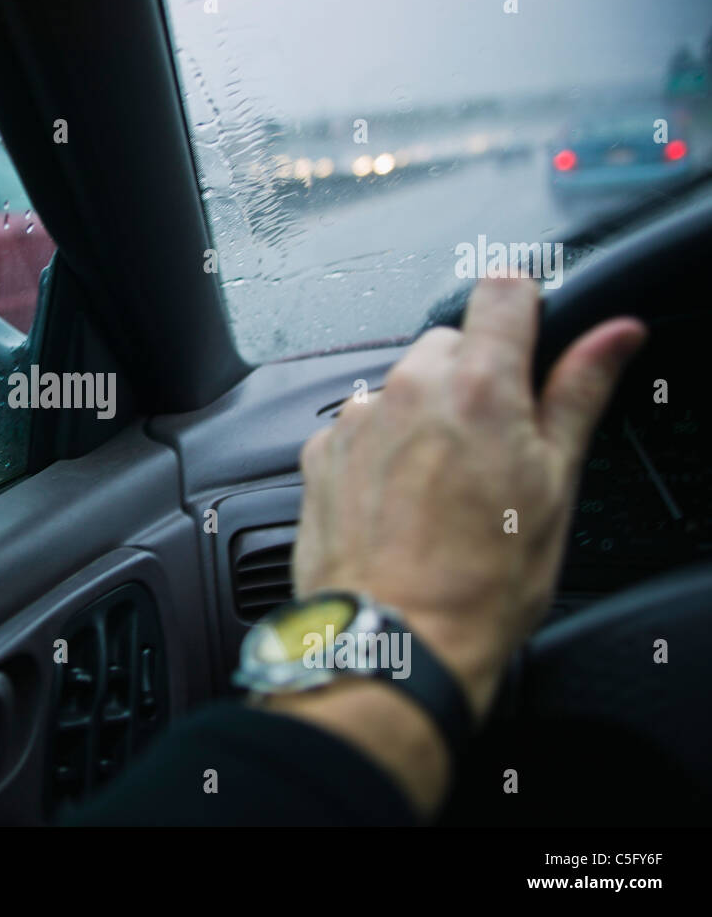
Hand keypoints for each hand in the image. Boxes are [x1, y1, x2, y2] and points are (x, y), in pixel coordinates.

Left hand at [293, 272, 646, 716]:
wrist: (393, 642)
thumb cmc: (478, 583)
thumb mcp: (554, 486)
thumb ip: (578, 395)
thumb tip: (613, 337)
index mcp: (478, 387)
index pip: (502, 291)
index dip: (524, 312)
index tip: (530, 345)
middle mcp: (407, 390)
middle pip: (449, 343)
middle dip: (474, 379)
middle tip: (493, 448)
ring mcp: (357, 422)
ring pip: (401, 386)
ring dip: (424, 415)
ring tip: (444, 486)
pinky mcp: (320, 454)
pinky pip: (360, 425)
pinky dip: (381, 448)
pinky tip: (401, 500)